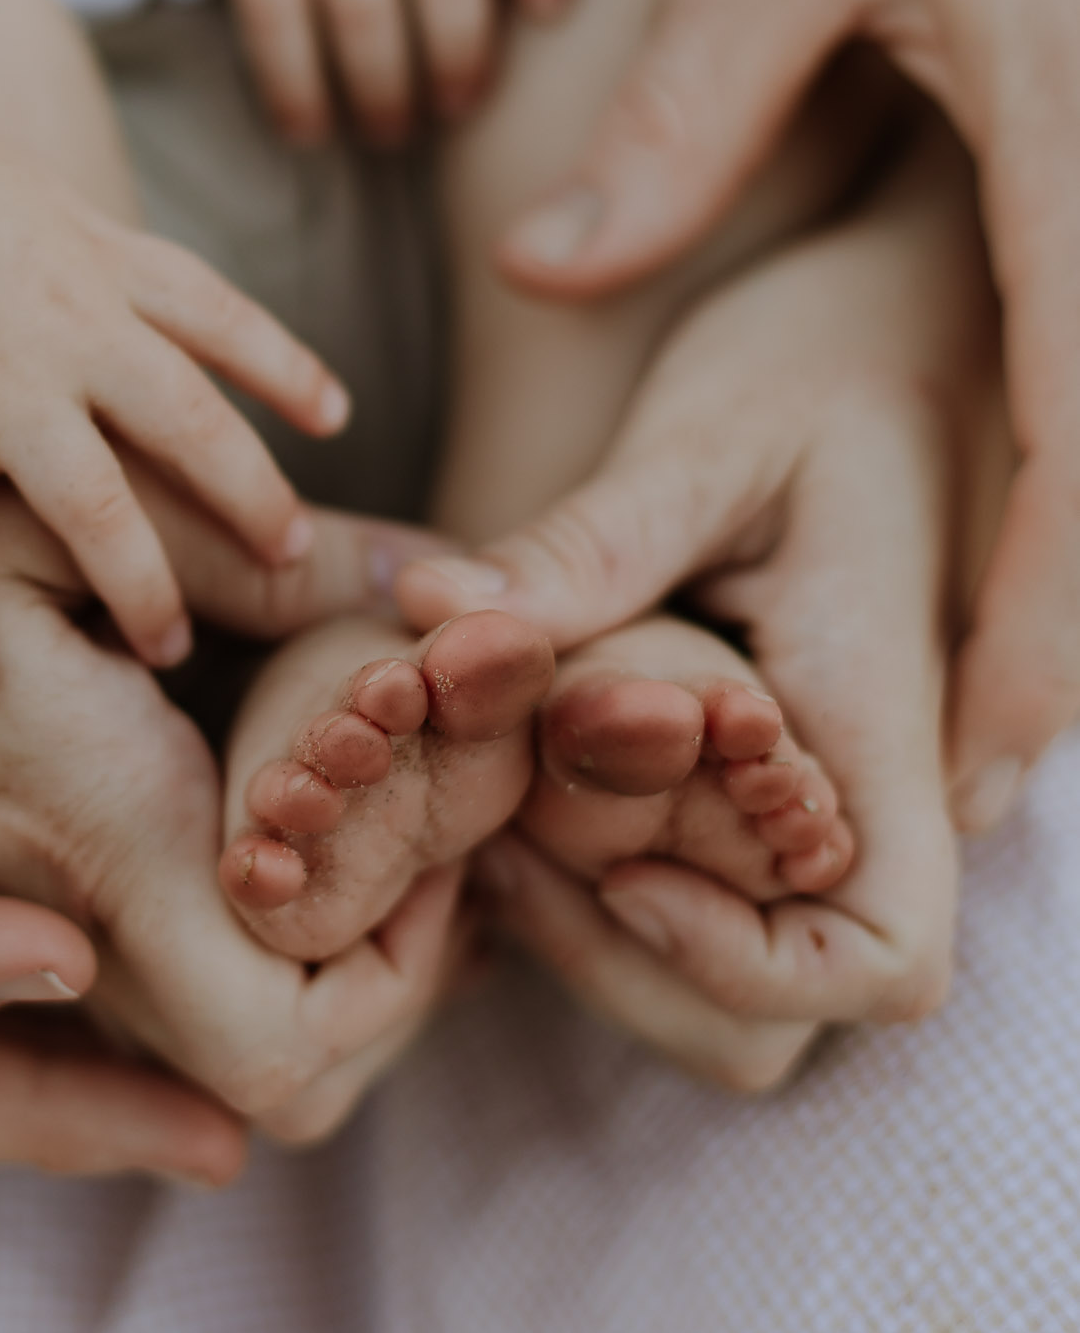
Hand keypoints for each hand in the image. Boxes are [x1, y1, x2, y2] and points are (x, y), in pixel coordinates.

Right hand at [0, 85, 348, 702]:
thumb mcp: (21, 192)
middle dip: (252, 497)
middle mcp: (67, 329)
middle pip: (192, 425)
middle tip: (296, 557)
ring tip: (172, 651)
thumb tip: (144, 281)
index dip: (284, 369)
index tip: (334, 415)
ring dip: (144, 588)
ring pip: (101, 510)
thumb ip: (89, 251)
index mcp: (97, 263)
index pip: (223, 319)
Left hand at [402, 124, 997, 1087]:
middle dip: (627, 959)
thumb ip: (582, 548)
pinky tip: (528, 775)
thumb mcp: (698, 439)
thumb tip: (428, 620)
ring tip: (497, 811)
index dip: (742, 964)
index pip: (885, 960)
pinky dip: (617, 871)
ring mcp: (843, 797)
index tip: (617, 869)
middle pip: (784, 1011)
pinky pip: (718, 890)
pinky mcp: (796, 782)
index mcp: (883, 713)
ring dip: (609, 924)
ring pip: (742, 974)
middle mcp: (882, 788)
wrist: (902, 321)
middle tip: (499, 847)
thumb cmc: (822, 358)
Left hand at [498, 0, 1079, 824]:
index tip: (981, 764)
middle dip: (1069, 650)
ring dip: (1077, 580)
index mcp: (1078, 175)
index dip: (1035, 629)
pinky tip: (1030, 540)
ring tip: (994, 710)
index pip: (1075, 453)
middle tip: (981, 792)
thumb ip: (676, 123)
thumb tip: (541, 266)